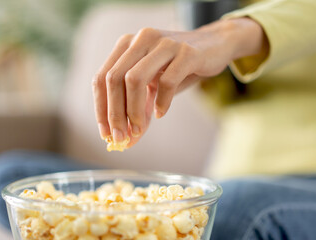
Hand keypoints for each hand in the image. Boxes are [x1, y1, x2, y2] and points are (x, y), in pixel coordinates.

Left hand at [92, 18, 263, 147]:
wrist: (214, 46)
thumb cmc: (178, 68)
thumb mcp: (154, 87)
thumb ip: (140, 110)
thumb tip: (127, 142)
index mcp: (127, 45)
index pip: (101, 78)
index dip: (100, 108)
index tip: (106, 134)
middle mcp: (141, 39)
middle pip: (114, 79)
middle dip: (114, 113)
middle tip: (121, 138)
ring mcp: (163, 43)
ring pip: (135, 79)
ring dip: (134, 111)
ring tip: (139, 130)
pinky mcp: (187, 52)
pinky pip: (167, 82)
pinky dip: (162, 102)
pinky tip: (161, 113)